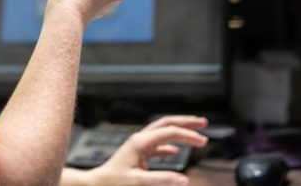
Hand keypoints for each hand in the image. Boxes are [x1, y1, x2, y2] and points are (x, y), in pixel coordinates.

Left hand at [85, 116, 208, 185]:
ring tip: (194, 132)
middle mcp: (140, 139)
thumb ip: (162, 179)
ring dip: (179, 131)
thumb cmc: (114, 183)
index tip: (203, 141)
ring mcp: (138, 145)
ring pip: (162, 131)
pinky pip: (157, 144)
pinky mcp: (138, 153)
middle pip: (166, 123)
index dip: (188, 135)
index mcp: (141, 142)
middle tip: (203, 122)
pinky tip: (176, 151)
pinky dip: (169, 145)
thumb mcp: (139, 182)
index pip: (170, 132)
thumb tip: (184, 180)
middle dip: (185, 122)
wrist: (97, 184)